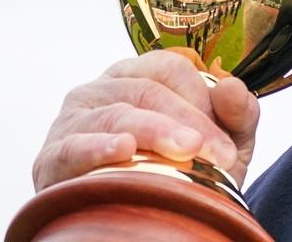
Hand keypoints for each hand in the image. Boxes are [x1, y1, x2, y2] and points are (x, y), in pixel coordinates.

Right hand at [31, 50, 259, 191]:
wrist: (137, 222)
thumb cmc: (180, 173)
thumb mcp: (221, 145)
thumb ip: (237, 115)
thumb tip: (231, 87)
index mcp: (139, 75)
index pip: (171, 69)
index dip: (202, 98)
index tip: (226, 140)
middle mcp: (103, 88)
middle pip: (147, 89)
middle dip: (188, 121)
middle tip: (218, 155)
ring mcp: (73, 119)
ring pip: (118, 113)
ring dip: (156, 132)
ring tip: (187, 151)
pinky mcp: (53, 155)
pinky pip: (75, 145)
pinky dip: (98, 147)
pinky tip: (123, 149)